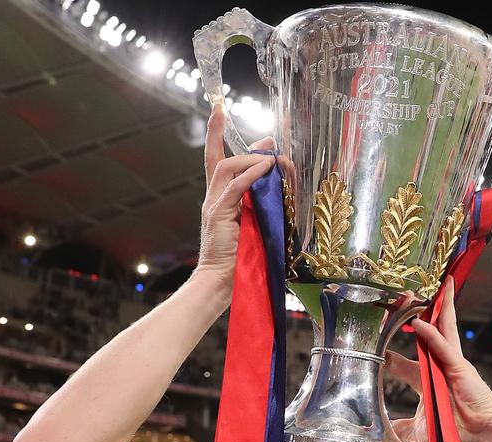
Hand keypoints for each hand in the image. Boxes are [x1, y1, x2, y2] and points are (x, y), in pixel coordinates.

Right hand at [194, 102, 275, 294]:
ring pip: (227, 168)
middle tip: (271, 144)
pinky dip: (251, 175)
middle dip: (244, 147)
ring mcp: (214, 206)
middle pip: (222, 160)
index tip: (219, 110)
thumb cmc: (241, 262)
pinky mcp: (219, 214)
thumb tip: (277, 184)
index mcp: (220, 202)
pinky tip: (265, 168)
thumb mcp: (256, 227)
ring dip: (251, 160)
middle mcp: (214, 199)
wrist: (222, 283)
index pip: (215, 160)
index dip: (214, 134)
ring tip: (271, 161)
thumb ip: (262, 205)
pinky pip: (236, 187)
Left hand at [386, 278, 491, 441]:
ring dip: (439, 307)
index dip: (388, 356)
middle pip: (428, 333)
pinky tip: (421, 322)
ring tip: (439, 285)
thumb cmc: (454, 432)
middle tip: (403, 298)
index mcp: (427, 381)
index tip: (376, 350)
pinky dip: (432, 335)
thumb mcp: (416, 431)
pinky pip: (443, 347)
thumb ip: (398, 427)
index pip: (403, 363)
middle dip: (417, 314)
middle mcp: (438, 367)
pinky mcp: (460, 368)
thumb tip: (380, 431)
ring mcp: (450, 364)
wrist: (480, 436)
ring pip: (443, 329)